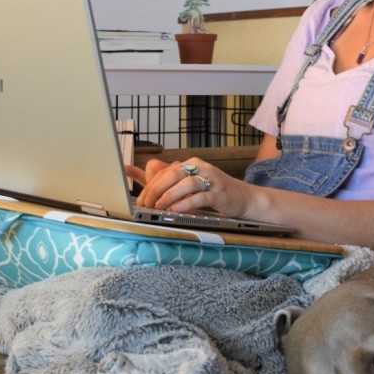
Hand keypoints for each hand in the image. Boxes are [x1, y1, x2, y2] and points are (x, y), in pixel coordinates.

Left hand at [129, 158, 249, 215]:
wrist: (243, 197)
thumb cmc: (212, 191)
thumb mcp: (186, 184)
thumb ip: (160, 179)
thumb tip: (130, 169)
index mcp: (190, 163)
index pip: (164, 171)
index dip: (150, 186)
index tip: (141, 201)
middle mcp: (199, 167)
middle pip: (173, 174)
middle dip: (156, 190)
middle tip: (146, 205)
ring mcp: (211, 179)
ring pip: (186, 184)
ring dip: (169, 196)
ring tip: (159, 208)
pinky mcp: (219, 193)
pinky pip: (200, 197)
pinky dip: (186, 203)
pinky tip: (176, 210)